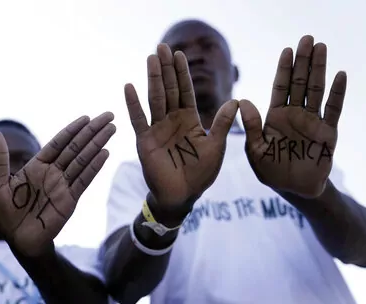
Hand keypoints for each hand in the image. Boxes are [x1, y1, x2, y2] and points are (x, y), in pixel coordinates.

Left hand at [0, 112, 115, 256]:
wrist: (17, 242)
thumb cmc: (5, 215)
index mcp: (36, 166)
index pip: (58, 143)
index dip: (72, 129)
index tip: (86, 117)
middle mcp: (53, 173)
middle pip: (76, 147)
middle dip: (92, 131)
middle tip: (109, 115)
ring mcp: (63, 186)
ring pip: (83, 160)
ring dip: (98, 143)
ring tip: (112, 128)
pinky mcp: (69, 200)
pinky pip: (83, 180)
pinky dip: (94, 167)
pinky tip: (105, 153)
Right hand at [125, 43, 238, 210]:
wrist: (181, 195)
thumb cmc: (200, 173)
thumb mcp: (216, 147)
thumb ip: (221, 124)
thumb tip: (236, 100)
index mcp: (189, 119)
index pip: (185, 91)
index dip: (182, 73)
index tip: (179, 54)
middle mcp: (172, 120)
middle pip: (169, 89)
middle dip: (166, 69)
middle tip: (161, 47)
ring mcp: (157, 129)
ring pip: (155, 99)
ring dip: (152, 79)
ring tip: (150, 59)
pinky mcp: (144, 140)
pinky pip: (138, 119)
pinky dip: (133, 104)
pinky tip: (129, 87)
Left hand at [239, 35, 346, 197]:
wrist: (293, 189)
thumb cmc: (270, 170)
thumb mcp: (255, 150)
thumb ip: (251, 126)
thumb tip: (242, 101)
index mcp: (275, 117)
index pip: (280, 87)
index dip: (284, 69)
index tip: (287, 50)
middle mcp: (294, 114)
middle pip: (299, 83)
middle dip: (303, 61)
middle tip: (307, 39)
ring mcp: (312, 121)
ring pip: (316, 90)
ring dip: (319, 69)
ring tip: (321, 48)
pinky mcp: (328, 132)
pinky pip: (333, 109)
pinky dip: (337, 93)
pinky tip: (340, 75)